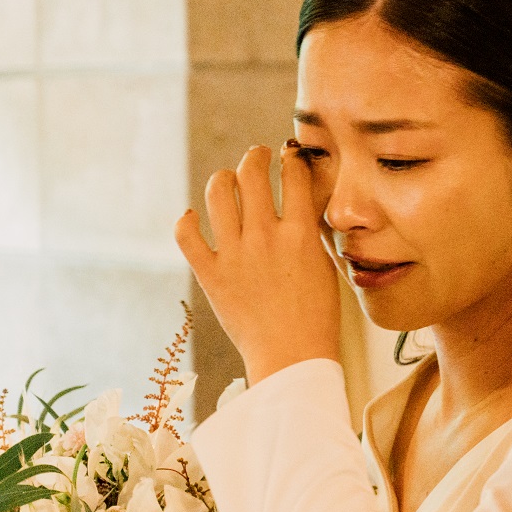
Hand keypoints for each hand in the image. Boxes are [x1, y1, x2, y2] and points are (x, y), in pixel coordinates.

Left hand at [176, 145, 339, 385]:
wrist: (292, 356)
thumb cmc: (317, 318)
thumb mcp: (325, 267)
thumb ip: (309, 234)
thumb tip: (300, 205)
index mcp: (300, 235)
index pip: (294, 176)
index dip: (291, 158)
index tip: (289, 155)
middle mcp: (265, 237)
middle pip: (252, 174)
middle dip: (255, 157)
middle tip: (258, 157)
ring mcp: (235, 254)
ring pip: (218, 192)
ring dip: (223, 179)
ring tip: (228, 180)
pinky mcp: (211, 274)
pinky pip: (186, 234)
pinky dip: (187, 221)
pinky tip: (194, 218)